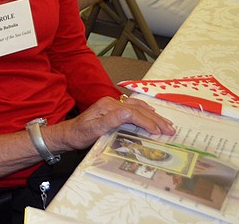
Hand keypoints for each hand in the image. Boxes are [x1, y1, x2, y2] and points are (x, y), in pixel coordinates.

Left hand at [54, 96, 174, 151]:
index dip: (147, 122)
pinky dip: (145, 111)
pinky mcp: (112, 109)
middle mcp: (111, 102)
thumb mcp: (93, 130)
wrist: (68, 134)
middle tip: (170, 129)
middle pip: (138, 109)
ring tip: (167, 124)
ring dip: (153, 115)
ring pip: (138, 107)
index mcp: (107, 106)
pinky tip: (152, 113)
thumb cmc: (79, 135)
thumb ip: (110, 120)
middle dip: (156, 119)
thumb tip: (127, 112)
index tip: (158, 132)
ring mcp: (112, 105)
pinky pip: (133, 107)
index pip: (133, 112)